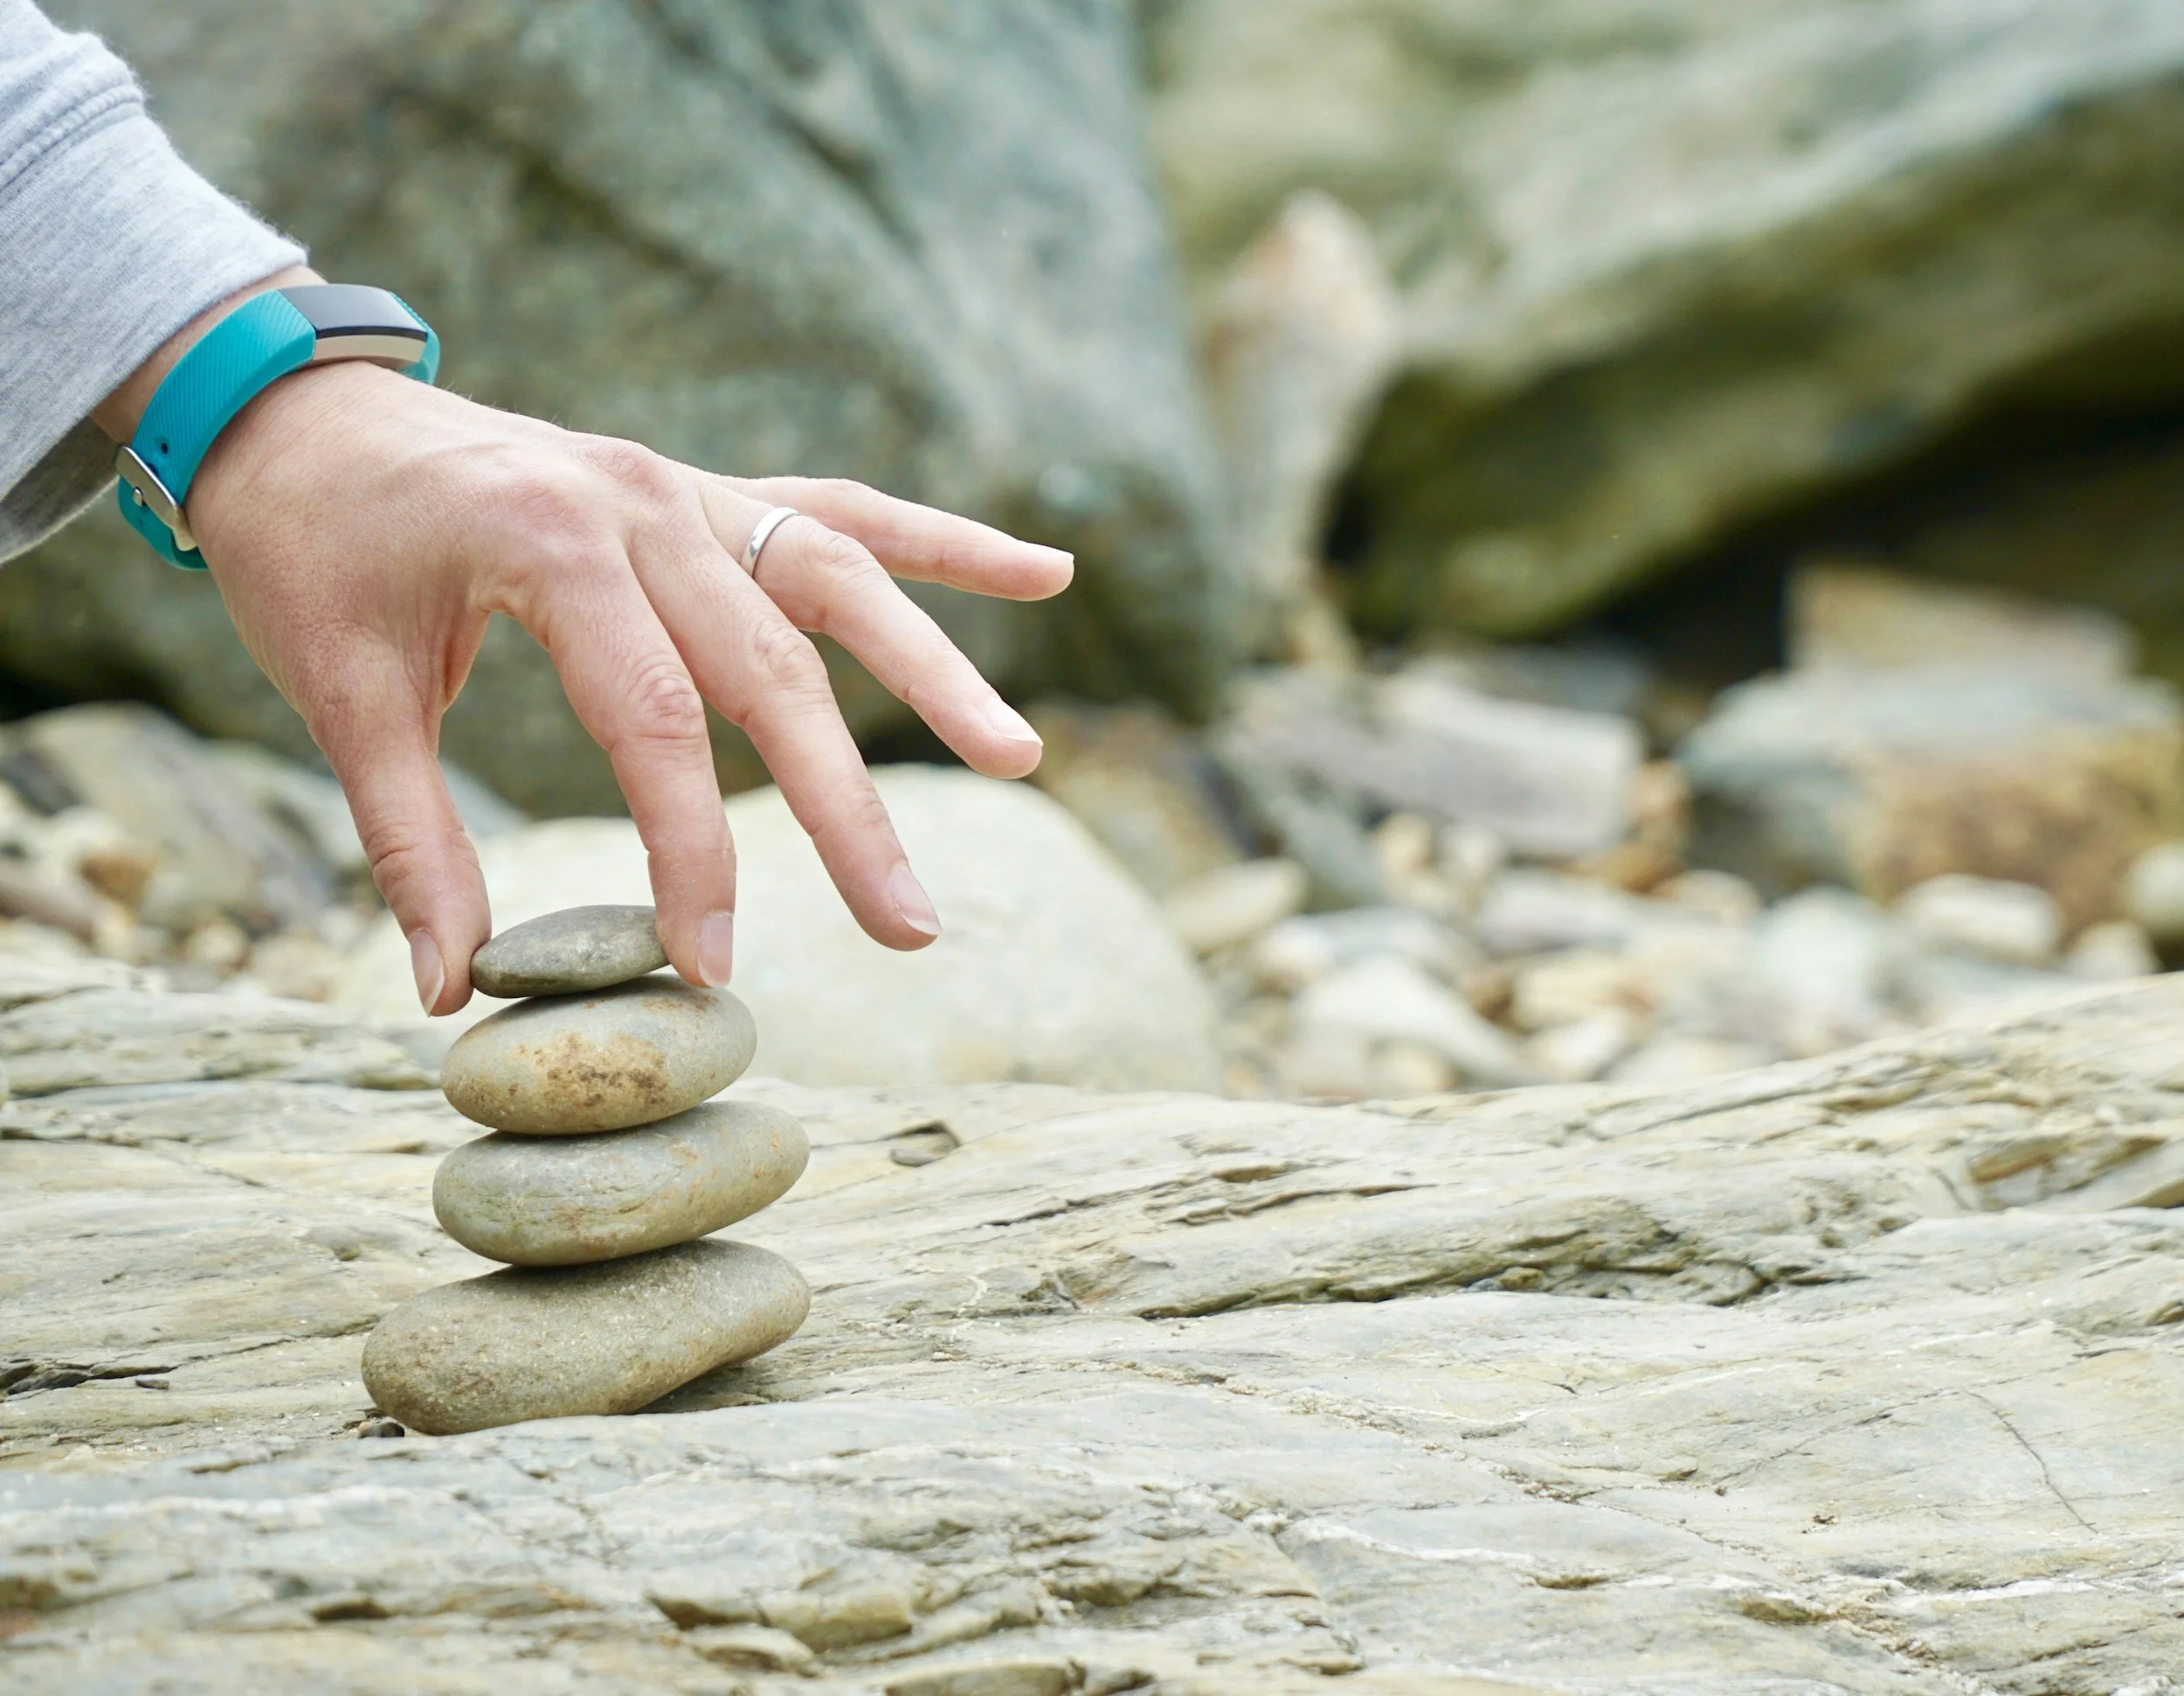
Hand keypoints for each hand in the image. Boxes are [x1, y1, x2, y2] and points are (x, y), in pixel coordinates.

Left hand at [94, 273, 1072, 1011]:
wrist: (298, 407)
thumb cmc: (312, 550)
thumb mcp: (337, 692)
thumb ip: (411, 839)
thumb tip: (453, 990)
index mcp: (545, 540)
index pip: (653, 721)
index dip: (690, 854)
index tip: (710, 966)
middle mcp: (641, 500)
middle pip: (776, 667)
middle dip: (847, 809)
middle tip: (912, 928)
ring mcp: (687, 488)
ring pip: (841, 582)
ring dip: (937, 674)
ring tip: (1020, 761)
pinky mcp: (709, 492)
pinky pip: (846, 513)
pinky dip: (945, 546)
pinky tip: (1047, 575)